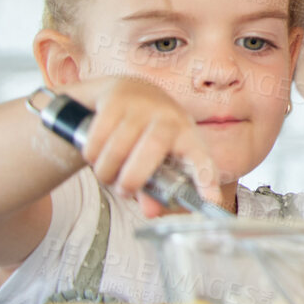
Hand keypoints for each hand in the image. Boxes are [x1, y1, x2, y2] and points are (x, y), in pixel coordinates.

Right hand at [67, 76, 222, 215]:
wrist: (126, 90)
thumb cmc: (146, 133)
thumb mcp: (155, 158)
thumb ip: (154, 188)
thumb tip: (151, 212)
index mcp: (186, 134)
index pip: (201, 156)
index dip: (206, 178)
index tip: (210, 201)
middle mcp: (168, 115)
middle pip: (154, 147)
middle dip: (134, 178)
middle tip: (123, 190)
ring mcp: (142, 104)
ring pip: (119, 146)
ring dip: (107, 170)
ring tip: (107, 175)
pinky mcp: (116, 99)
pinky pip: (98, 136)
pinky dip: (92, 155)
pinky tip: (95, 155)